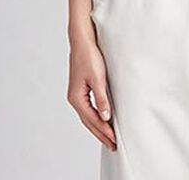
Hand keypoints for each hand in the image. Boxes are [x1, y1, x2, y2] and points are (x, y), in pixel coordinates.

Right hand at [67, 31, 116, 151]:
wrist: (82, 42)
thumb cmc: (89, 57)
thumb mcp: (98, 78)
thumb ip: (102, 98)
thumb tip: (105, 117)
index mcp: (77, 98)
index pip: (92, 119)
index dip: (104, 130)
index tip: (114, 139)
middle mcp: (74, 99)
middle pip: (88, 122)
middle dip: (101, 134)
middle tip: (113, 146)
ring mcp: (77, 95)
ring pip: (88, 117)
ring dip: (98, 127)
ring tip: (109, 138)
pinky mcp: (81, 90)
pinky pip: (89, 109)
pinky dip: (96, 118)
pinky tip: (103, 120)